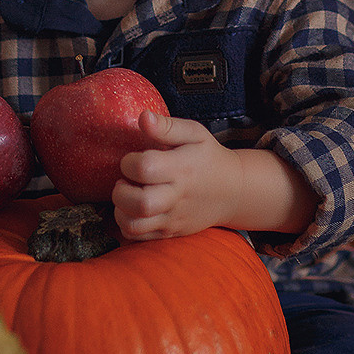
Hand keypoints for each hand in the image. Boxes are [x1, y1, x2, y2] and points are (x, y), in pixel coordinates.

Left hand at [113, 110, 242, 240]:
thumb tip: (143, 117)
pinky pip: (137, 236)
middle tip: (125, 180)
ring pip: (134, 224)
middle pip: (140, 203)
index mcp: (182, 168)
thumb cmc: (208, 158)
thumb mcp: (195, 134)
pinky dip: (126, 223)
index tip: (132, 159)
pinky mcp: (169, 233)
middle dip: (121, 191)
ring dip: (120, 210)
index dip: (129, 162)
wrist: (233, 192)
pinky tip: (132, 208)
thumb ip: (167, 126)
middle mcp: (177, 197)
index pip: (146, 168)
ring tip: (128, 196)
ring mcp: (173, 219)